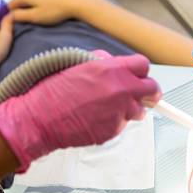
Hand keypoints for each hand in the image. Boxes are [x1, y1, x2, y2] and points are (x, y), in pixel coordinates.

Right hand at [0, 50, 160, 171]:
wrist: (39, 119)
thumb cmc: (52, 92)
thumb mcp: (77, 64)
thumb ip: (102, 64)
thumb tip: (114, 63)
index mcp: (111, 69)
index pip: (143, 66)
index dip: (140, 72)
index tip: (139, 77)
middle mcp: (120, 90)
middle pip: (152, 90)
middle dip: (147, 92)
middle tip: (139, 95)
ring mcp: (119, 111)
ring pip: (139, 110)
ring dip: (130, 108)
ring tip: (108, 108)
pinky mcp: (114, 129)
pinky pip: (122, 124)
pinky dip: (113, 122)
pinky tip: (95, 118)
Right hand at [8, 0, 95, 24]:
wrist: (77, 1)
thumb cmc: (55, 11)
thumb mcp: (36, 17)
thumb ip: (20, 16)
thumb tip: (8, 16)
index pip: (11, 3)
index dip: (11, 12)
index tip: (14, 20)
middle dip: (23, 7)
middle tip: (31, 17)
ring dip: (34, 2)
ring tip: (42, 11)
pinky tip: (50, 4)